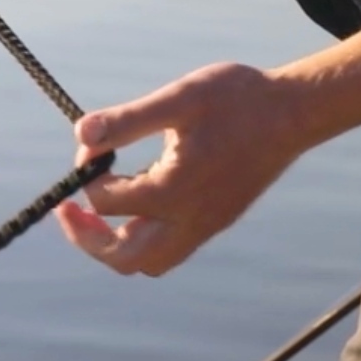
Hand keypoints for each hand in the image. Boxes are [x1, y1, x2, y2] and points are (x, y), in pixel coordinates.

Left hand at [55, 63, 306, 275]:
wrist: (293, 112)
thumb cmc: (237, 99)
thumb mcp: (179, 98)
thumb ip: (128, 120)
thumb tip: (81, 134)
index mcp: (176, 190)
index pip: (108, 202)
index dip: (86, 173)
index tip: (91, 143)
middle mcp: (190, 219)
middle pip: (125, 258)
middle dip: (88, 238)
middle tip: (67, 208)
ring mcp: (205, 225)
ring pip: (149, 261)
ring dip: (114, 244)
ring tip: (95, 211)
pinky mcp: (215, 221)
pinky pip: (169, 249)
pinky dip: (141, 237)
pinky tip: (135, 199)